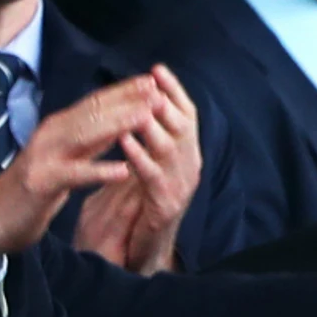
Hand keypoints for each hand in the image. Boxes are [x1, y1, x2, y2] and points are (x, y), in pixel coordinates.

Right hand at [0, 75, 156, 255]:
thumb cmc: (32, 190)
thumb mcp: (64, 158)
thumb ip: (88, 142)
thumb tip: (118, 122)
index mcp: (57, 129)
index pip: (93, 103)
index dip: (123, 92)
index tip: (152, 82)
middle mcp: (50, 135)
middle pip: (92, 112)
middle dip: (126, 100)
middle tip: (156, 89)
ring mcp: (43, 157)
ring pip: (85, 134)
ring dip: (118, 124)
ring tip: (146, 117)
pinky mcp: (41, 182)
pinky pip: (74, 174)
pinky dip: (99, 171)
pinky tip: (123, 170)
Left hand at [72, 66, 200, 271]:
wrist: (149, 247)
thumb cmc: (147, 198)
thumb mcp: (153, 162)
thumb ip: (153, 135)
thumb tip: (144, 98)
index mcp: (188, 152)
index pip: (187, 114)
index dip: (174, 90)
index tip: (157, 69)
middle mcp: (190, 166)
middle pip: (183, 126)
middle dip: (166, 102)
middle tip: (148, 83)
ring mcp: (181, 186)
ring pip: (171, 148)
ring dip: (153, 125)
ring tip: (138, 106)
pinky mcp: (165, 205)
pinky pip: (153, 176)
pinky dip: (139, 156)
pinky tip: (125, 142)